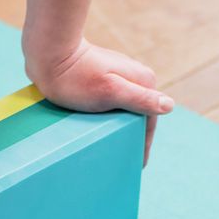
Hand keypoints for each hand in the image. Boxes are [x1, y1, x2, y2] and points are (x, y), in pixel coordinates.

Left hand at [25, 39, 172, 162]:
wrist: (49, 53)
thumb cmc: (76, 77)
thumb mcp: (110, 92)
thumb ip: (140, 99)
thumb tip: (169, 106)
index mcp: (144, 80)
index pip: (150, 119)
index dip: (144, 145)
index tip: (138, 165)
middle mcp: (136, 76)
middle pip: (138, 113)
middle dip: (133, 135)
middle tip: (124, 159)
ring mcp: (119, 75)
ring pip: (124, 107)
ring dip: (120, 125)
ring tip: (111, 146)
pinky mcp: (102, 76)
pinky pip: (110, 101)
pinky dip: (108, 115)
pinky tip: (98, 126)